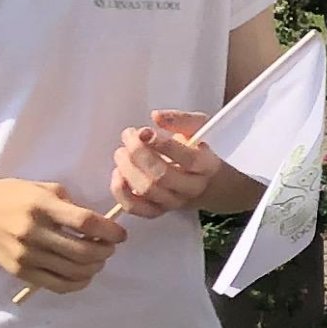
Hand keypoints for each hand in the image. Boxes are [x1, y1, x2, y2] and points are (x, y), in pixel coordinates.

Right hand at [0, 180, 125, 291]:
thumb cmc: (9, 196)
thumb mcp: (40, 188)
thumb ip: (68, 204)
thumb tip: (97, 223)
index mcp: (42, 206)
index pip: (85, 222)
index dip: (109, 231)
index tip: (120, 235)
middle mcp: (34, 231)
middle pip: (83, 250)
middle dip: (105, 251)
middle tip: (109, 248)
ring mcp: (26, 254)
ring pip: (73, 271)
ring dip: (94, 268)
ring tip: (97, 260)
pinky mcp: (19, 271)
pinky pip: (56, 284)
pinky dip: (77, 283)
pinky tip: (83, 275)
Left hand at [110, 111, 226, 218]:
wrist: (207, 184)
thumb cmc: (199, 152)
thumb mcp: (198, 129)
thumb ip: (180, 120)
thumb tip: (156, 116)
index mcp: (207, 166)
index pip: (188, 159)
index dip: (164, 145)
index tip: (145, 131)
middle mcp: (191, 188)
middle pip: (162, 176)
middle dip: (138, 153)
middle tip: (128, 136)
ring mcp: (174, 202)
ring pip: (147, 190)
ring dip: (127, 168)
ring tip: (122, 151)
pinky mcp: (157, 211)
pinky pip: (135, 207)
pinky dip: (121, 191)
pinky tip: (118, 173)